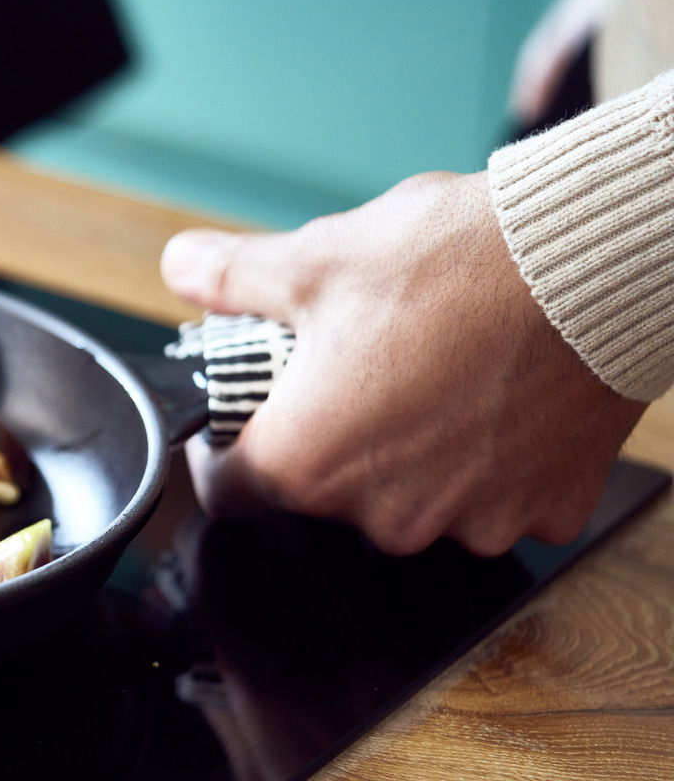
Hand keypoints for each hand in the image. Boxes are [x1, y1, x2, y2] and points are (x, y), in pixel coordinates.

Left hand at [161, 170, 645, 556]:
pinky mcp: (540, 512)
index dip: (223, 454)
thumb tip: (183, 269)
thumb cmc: (458, 264)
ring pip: (409, 499)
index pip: (229, 492)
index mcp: (307, 462)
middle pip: (324, 492)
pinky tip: (496, 400)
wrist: (597, 265)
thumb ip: (234, 278)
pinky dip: (489, 461)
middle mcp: (382, 515)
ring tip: (431, 373)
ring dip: (408, 454)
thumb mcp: (319, 258)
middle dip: (327, 436)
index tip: (237, 422)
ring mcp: (467, 522)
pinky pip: (494, 498)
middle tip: (351, 369)